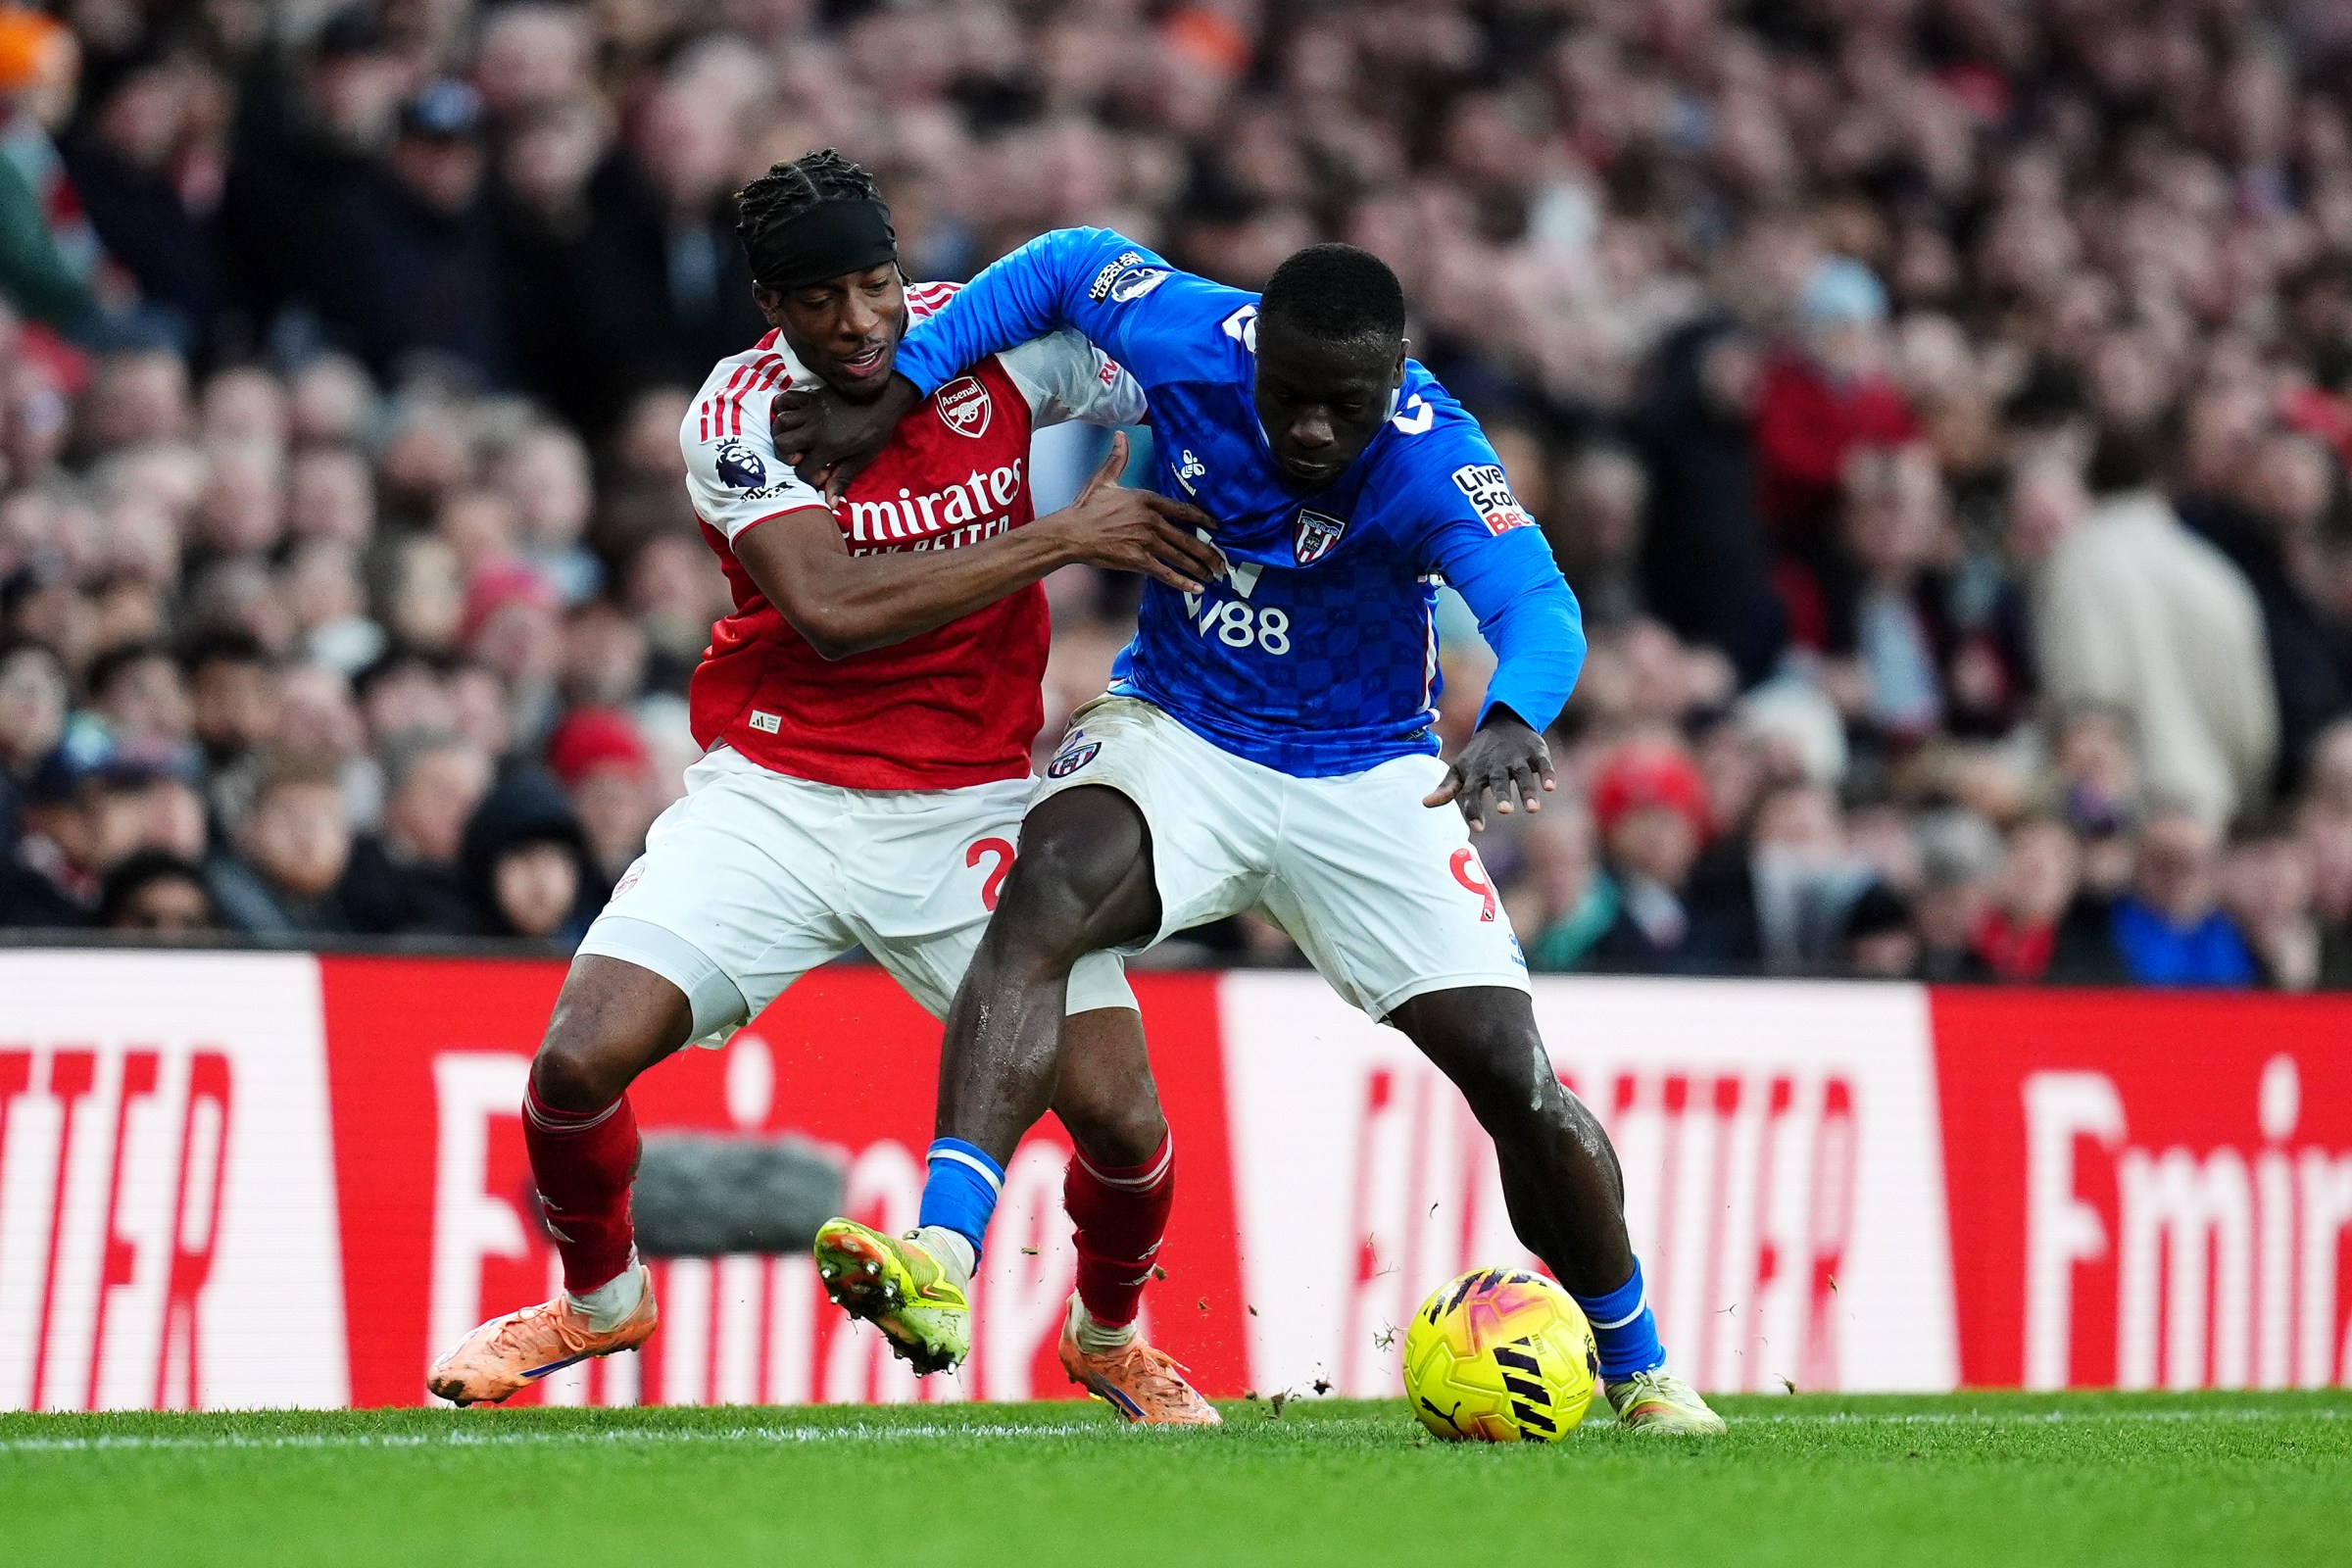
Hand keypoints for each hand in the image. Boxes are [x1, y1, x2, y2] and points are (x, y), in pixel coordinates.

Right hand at [771, 375, 919, 499]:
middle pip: (782, 445)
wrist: (883, 398)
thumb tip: (831, 503)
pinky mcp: (811, 396)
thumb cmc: (875, 430)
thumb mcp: (862, 458)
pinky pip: (786, 398)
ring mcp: (810, 411)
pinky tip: (790, 415)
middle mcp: (814, 429)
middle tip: (800, 457)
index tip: (822, 474)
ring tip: (794, 438)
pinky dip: (782, 406)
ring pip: (780, 421)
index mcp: (828, 447)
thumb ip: (843, 478)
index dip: (810, 477)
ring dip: (782, 433)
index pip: (803, 470)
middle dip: (787, 455)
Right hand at [1034, 432, 1225, 593]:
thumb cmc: (1086, 507)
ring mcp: (1146, 541)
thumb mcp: (1103, 479)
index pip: (1183, 509)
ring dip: (1199, 567)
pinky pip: (1165, 573)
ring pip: (1180, 556)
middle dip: (1208, 552)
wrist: (1071, 533)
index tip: (1218, 526)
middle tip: (1222, 562)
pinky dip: (1182, 582)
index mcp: (1146, 499)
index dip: (1203, 518)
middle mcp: (1151, 520)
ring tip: (1214, 575)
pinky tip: (1196, 589)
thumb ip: (1117, 459)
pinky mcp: (1137, 560)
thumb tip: (1120, 436)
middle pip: (1187, 537)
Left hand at [1424, 708, 1554, 831]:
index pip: (1472, 792)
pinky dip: (1547, 774)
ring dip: (1528, 791)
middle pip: (1499, 782)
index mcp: (1477, 772)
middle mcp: (1497, 766)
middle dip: (1502, 796)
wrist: (1504, 722)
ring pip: (1522, 776)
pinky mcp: (1536, 753)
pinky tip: (1550, 787)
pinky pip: (1542, 764)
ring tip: (1533, 809)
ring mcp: (1517, 759)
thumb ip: (1447, 788)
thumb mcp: (1461, 768)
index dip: (1474, 810)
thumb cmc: (1479, 754)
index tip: (1477, 829)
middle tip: (1504, 811)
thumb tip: (1425, 803)